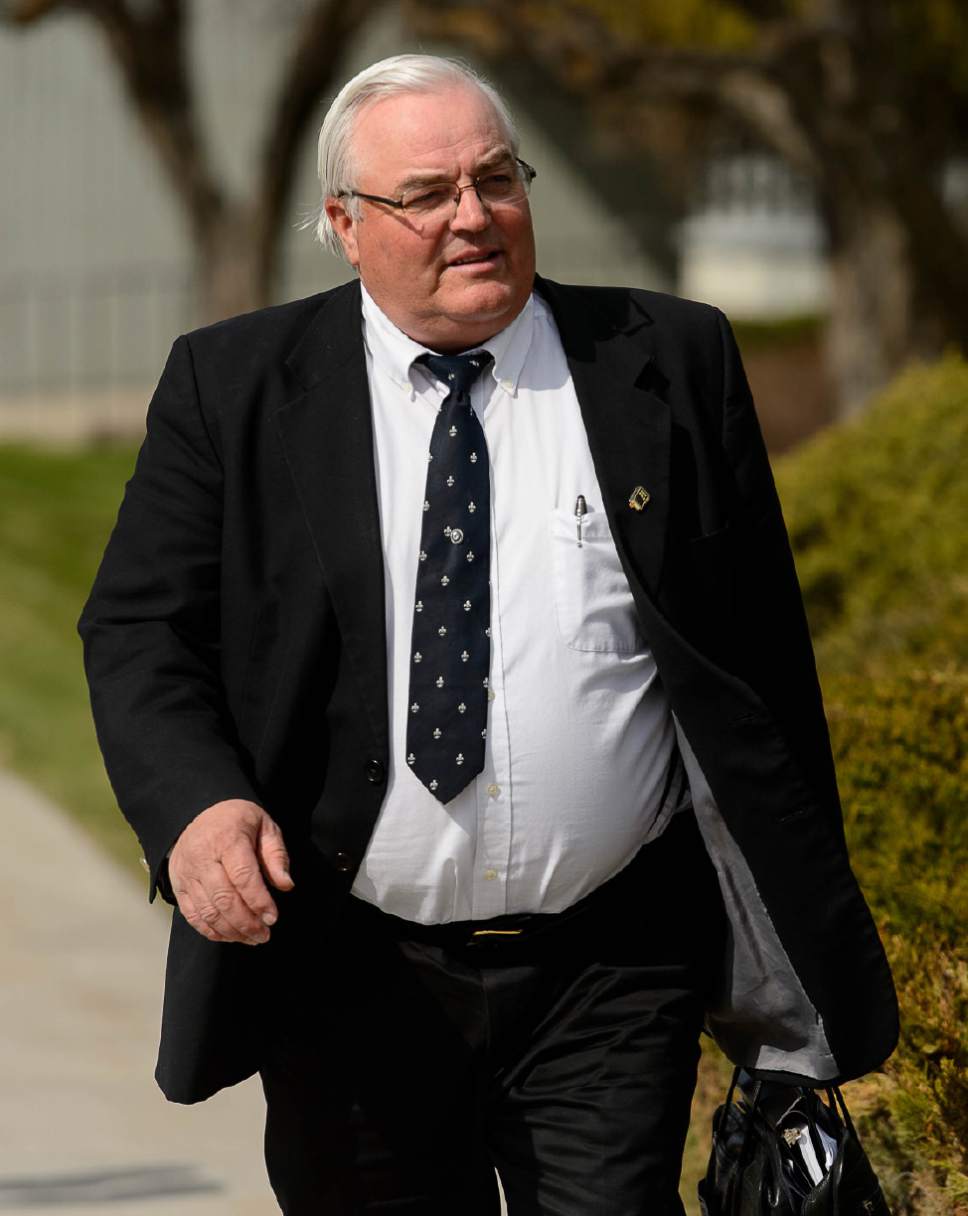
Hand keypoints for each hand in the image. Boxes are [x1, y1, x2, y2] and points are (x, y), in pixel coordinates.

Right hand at [168, 799, 293, 944]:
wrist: (201, 814)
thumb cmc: (239, 822)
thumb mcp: (265, 827)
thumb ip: (276, 856)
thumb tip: (286, 885)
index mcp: (227, 838)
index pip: (242, 875)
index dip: (258, 900)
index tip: (272, 918)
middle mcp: (203, 857)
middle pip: (223, 898)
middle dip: (246, 923)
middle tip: (264, 935)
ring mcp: (187, 873)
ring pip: (207, 911)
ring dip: (231, 931)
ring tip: (252, 938)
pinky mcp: (178, 886)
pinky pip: (193, 915)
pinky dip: (211, 931)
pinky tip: (230, 935)